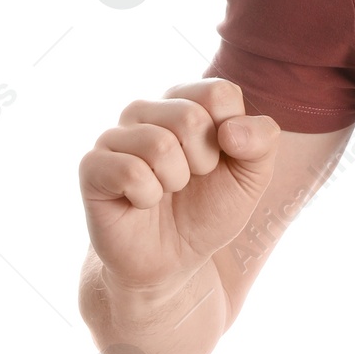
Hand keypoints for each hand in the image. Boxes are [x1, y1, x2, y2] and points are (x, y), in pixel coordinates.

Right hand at [79, 79, 279, 292]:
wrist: (173, 260)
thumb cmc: (211, 209)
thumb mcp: (253, 175)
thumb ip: (262, 140)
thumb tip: (231, 129)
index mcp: (186, 101)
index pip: (219, 93)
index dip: (231, 136)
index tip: (220, 159)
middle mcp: (147, 110)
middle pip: (190, 116)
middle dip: (203, 161)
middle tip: (190, 180)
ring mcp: (115, 136)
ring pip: (159, 144)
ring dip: (175, 181)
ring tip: (166, 191)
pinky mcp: (92, 166)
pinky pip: (129, 171)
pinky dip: (147, 196)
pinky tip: (141, 202)